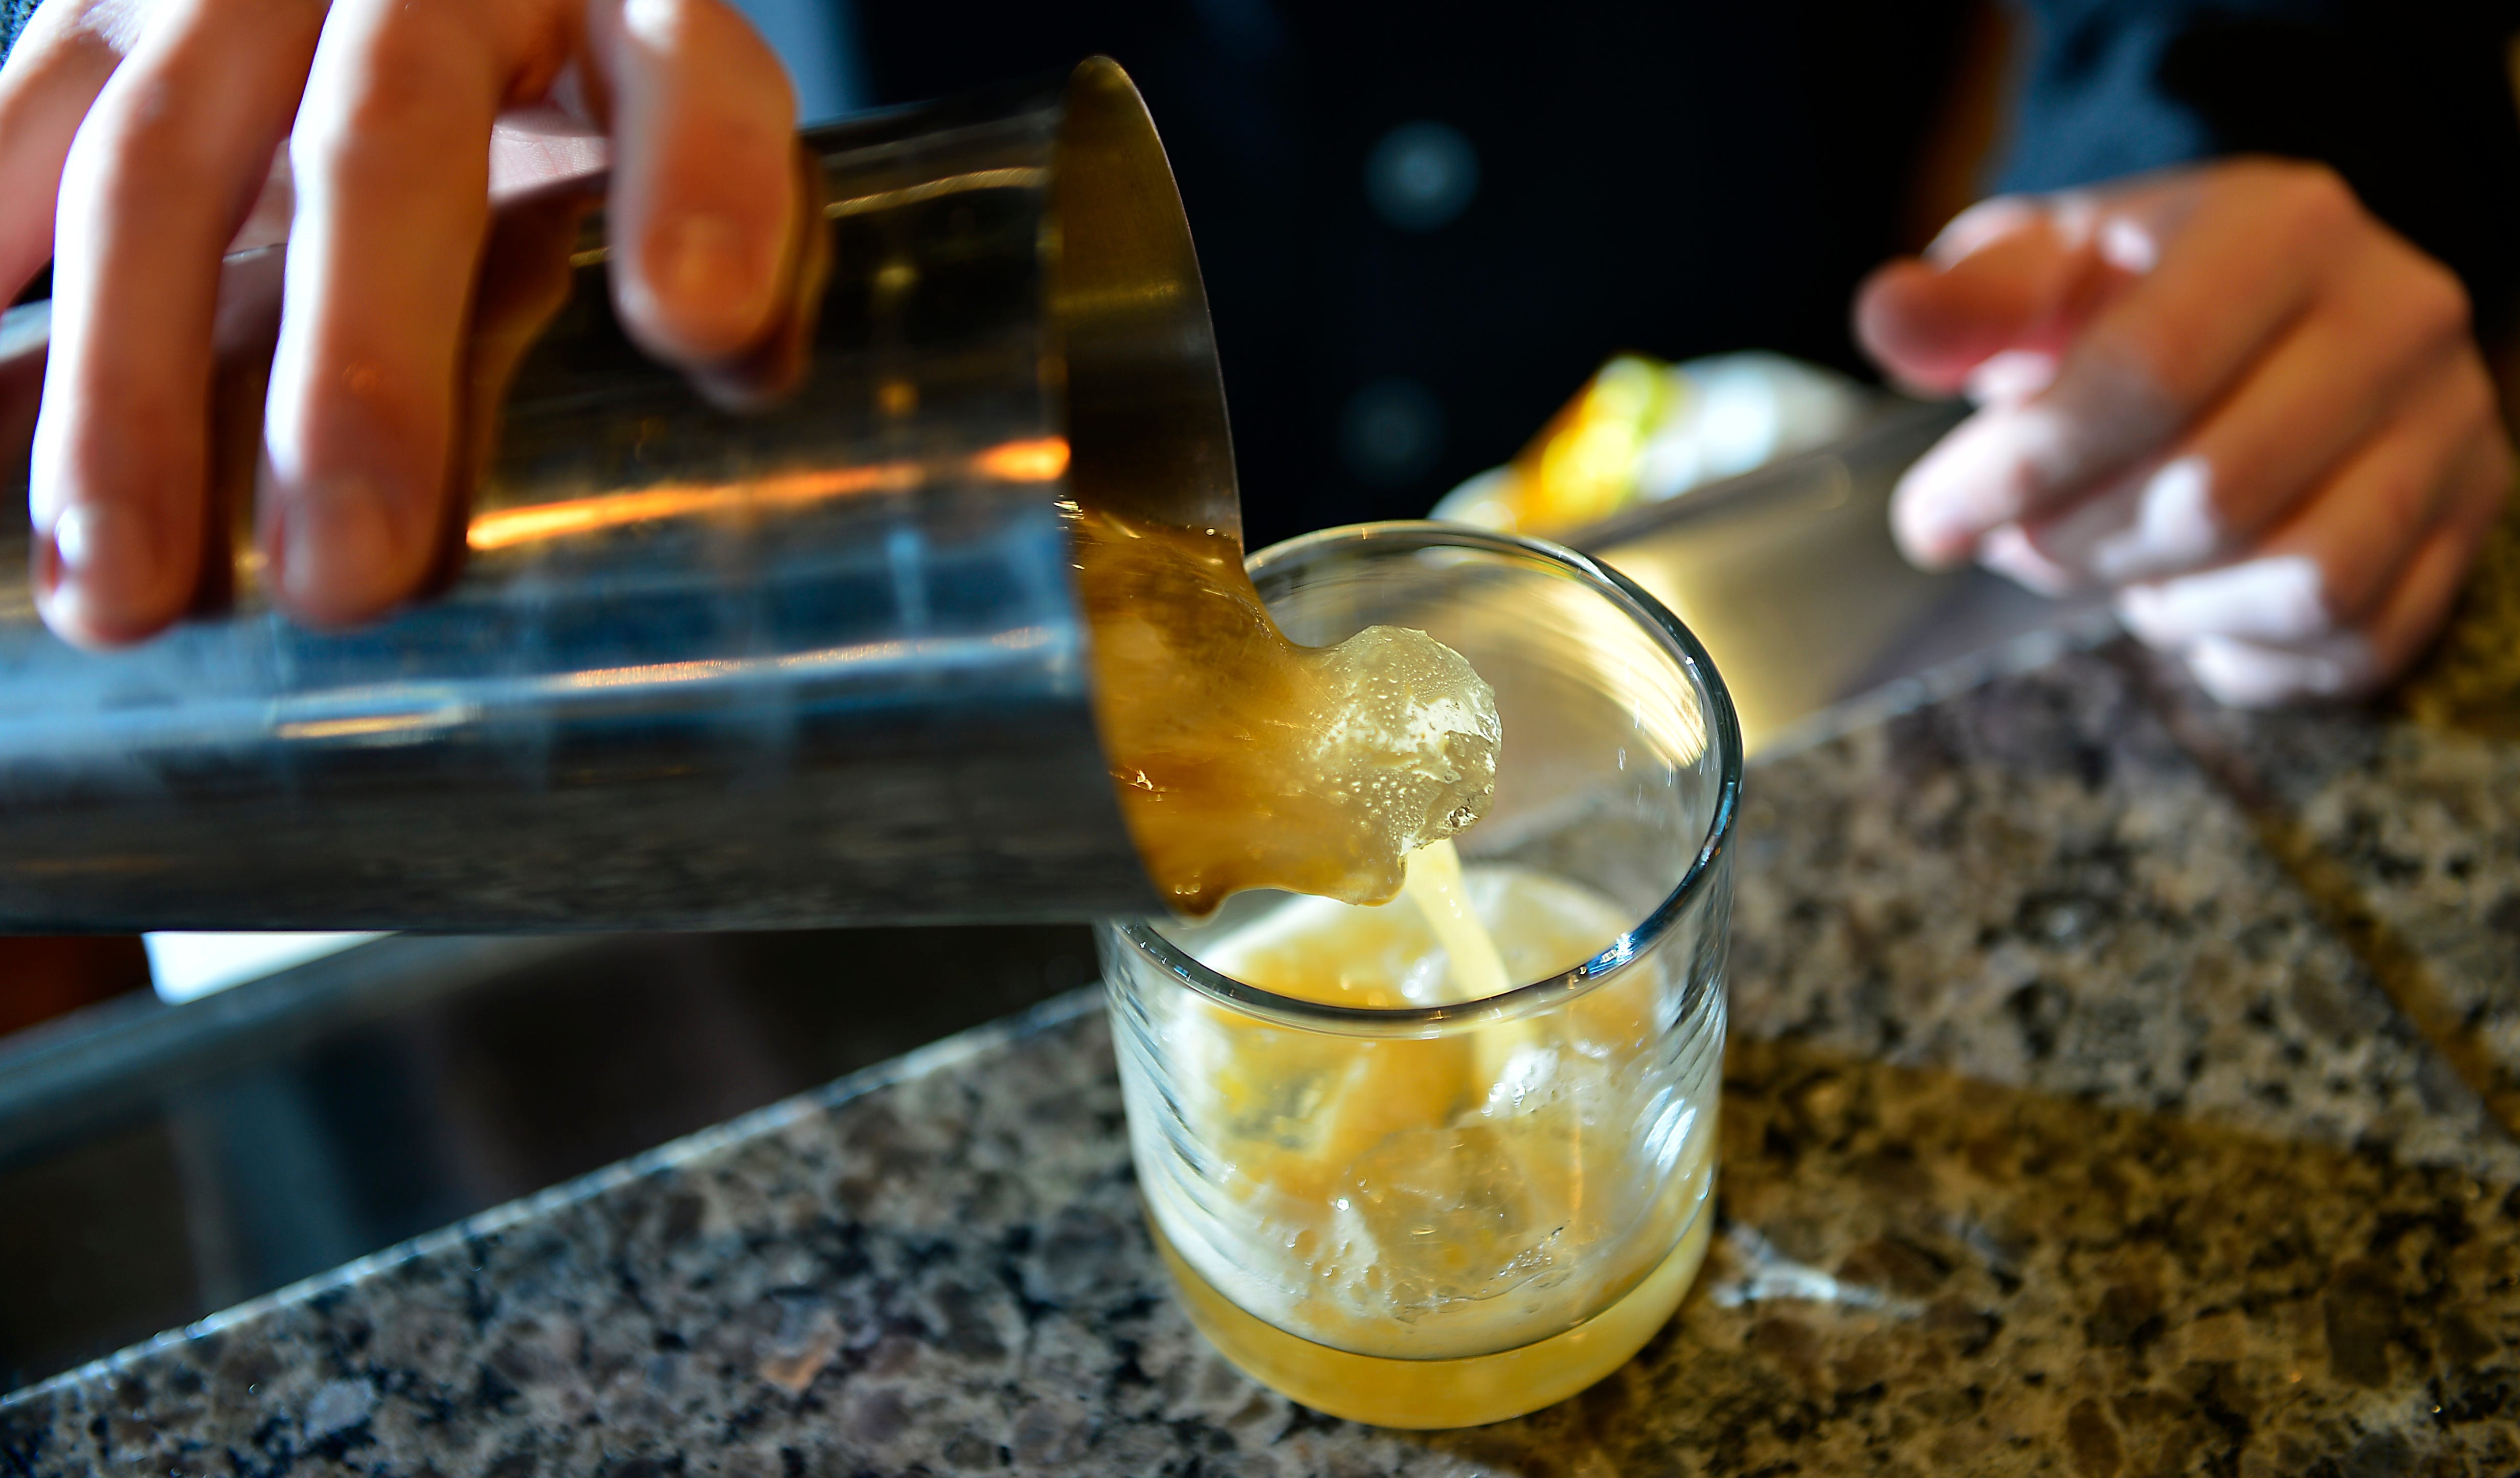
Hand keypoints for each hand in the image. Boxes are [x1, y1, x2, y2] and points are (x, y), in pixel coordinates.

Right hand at [0, 0, 799, 643]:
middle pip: (385, 144)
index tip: (701, 326)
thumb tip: (740, 366)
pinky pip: (14, 140)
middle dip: (358, 370)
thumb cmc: (583, 76)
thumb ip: (721, 225)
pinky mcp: (99, 7)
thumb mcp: (672, 122)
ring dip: (125, 395)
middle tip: (348, 577)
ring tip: (120, 596)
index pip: (687, 73)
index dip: (700, 190)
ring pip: (159, 165)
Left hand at [1856, 159, 2512, 705]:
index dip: (2020, 470)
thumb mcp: (2044, 268)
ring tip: (2108, 562)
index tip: (1930, 522)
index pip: (2145, 377)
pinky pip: (2355, 643)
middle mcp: (2396, 319)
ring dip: (2167, 605)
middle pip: (2215, 493)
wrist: (2276, 306)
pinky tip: (2184, 607)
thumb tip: (1888, 318)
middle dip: (2078, 545)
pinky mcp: (2468, 520)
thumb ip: (1965, 303)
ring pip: (2302, 581)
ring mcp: (2452, 427)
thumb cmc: (2135, 295)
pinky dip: (2244, 653)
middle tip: (2020, 542)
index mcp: (2285, 229)